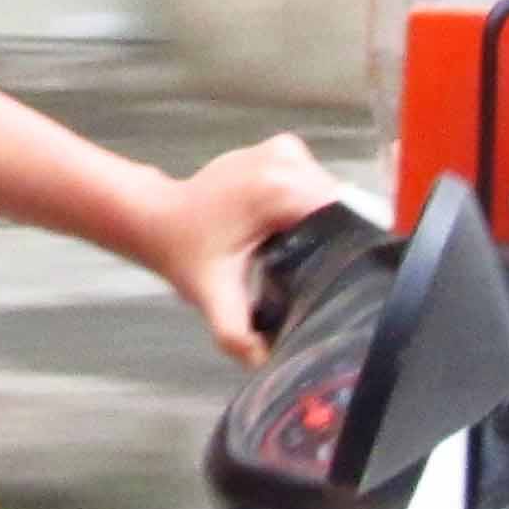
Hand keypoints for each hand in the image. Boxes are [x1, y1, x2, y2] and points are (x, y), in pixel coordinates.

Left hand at [154, 133, 345, 361]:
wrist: (160, 218)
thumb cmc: (187, 254)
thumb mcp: (214, 297)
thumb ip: (238, 334)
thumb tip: (266, 360)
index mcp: (279, 187)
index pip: (343, 217)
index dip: (347, 250)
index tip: (339, 277)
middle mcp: (286, 159)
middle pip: (339, 205)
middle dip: (335, 239)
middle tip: (319, 272)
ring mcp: (284, 148)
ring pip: (329, 194)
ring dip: (323, 223)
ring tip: (302, 253)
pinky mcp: (282, 149)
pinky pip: (314, 183)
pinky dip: (308, 206)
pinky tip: (290, 230)